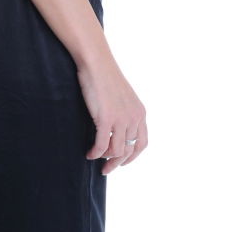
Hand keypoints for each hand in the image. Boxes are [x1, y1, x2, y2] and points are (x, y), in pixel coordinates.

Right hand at [76, 52, 147, 175]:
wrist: (96, 62)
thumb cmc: (104, 76)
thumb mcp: (121, 97)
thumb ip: (123, 112)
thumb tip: (115, 130)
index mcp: (140, 112)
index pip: (142, 143)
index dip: (133, 156)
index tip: (122, 162)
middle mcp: (134, 118)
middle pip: (129, 150)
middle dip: (117, 163)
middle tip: (106, 169)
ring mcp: (121, 119)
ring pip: (117, 151)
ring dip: (106, 159)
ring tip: (95, 159)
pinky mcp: (106, 119)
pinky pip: (102, 146)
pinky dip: (95, 153)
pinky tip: (88, 153)